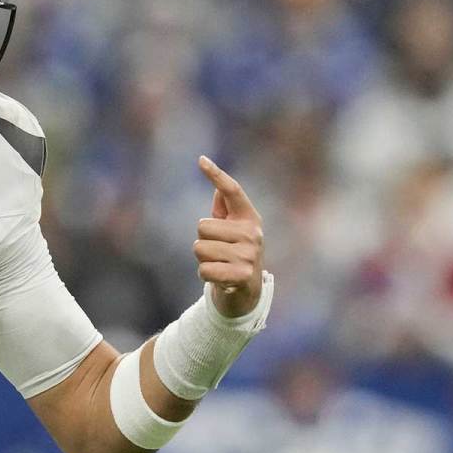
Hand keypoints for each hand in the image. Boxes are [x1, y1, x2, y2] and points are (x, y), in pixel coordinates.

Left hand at [194, 156, 264, 317]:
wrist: (247, 292)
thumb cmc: (234, 253)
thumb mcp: (232, 229)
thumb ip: (226, 208)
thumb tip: (218, 187)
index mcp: (248, 218)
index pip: (232, 191)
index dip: (216, 175)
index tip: (201, 160)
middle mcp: (252, 233)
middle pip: (202, 227)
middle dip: (202, 241)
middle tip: (218, 251)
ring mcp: (249, 254)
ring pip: (200, 249)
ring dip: (203, 259)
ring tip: (219, 264)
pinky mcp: (243, 275)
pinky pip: (204, 269)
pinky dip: (205, 275)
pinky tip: (219, 277)